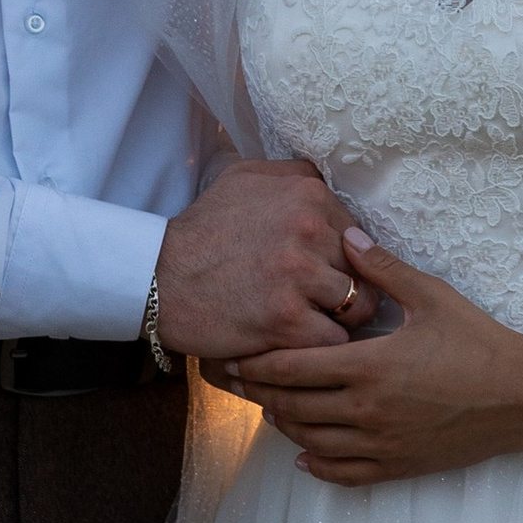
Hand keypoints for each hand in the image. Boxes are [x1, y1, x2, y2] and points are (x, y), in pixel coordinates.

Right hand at [155, 158, 366, 360]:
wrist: (159, 277)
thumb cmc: (203, 229)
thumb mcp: (244, 178)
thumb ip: (294, 175)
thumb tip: (330, 181)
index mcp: (307, 194)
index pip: (359, 234)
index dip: (345, 258)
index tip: (326, 272)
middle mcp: (309, 230)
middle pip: (363, 270)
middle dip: (348, 288)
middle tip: (325, 303)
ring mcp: (299, 276)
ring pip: (358, 307)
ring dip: (342, 320)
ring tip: (318, 325)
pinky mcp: (287, 321)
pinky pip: (334, 341)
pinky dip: (323, 348)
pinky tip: (301, 343)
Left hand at [228, 231, 522, 484]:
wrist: (522, 397)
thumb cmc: (478, 341)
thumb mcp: (431, 296)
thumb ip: (383, 268)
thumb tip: (346, 234)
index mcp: (370, 367)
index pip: (295, 368)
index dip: (257, 364)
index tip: (232, 355)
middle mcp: (368, 411)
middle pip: (294, 407)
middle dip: (260, 394)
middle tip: (236, 382)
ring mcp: (382, 443)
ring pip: (313, 442)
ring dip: (284, 426)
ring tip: (268, 408)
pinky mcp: (399, 466)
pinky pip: (346, 474)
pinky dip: (318, 467)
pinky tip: (305, 457)